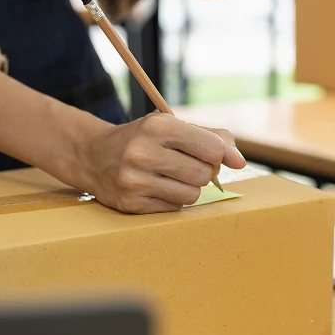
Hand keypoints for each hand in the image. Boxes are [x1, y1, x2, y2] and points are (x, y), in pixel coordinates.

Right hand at [78, 113, 245, 213]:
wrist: (94, 156)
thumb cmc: (144, 139)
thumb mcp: (172, 126)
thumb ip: (211, 138)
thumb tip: (240, 162)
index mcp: (157, 126)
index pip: (212, 147)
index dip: (220, 154)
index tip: (215, 155)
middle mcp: (143, 153)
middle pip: (204, 174)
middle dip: (203, 171)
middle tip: (188, 164)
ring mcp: (134, 180)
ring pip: (192, 195)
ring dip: (189, 188)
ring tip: (171, 176)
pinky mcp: (131, 204)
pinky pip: (174, 208)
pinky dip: (173, 199)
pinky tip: (157, 187)